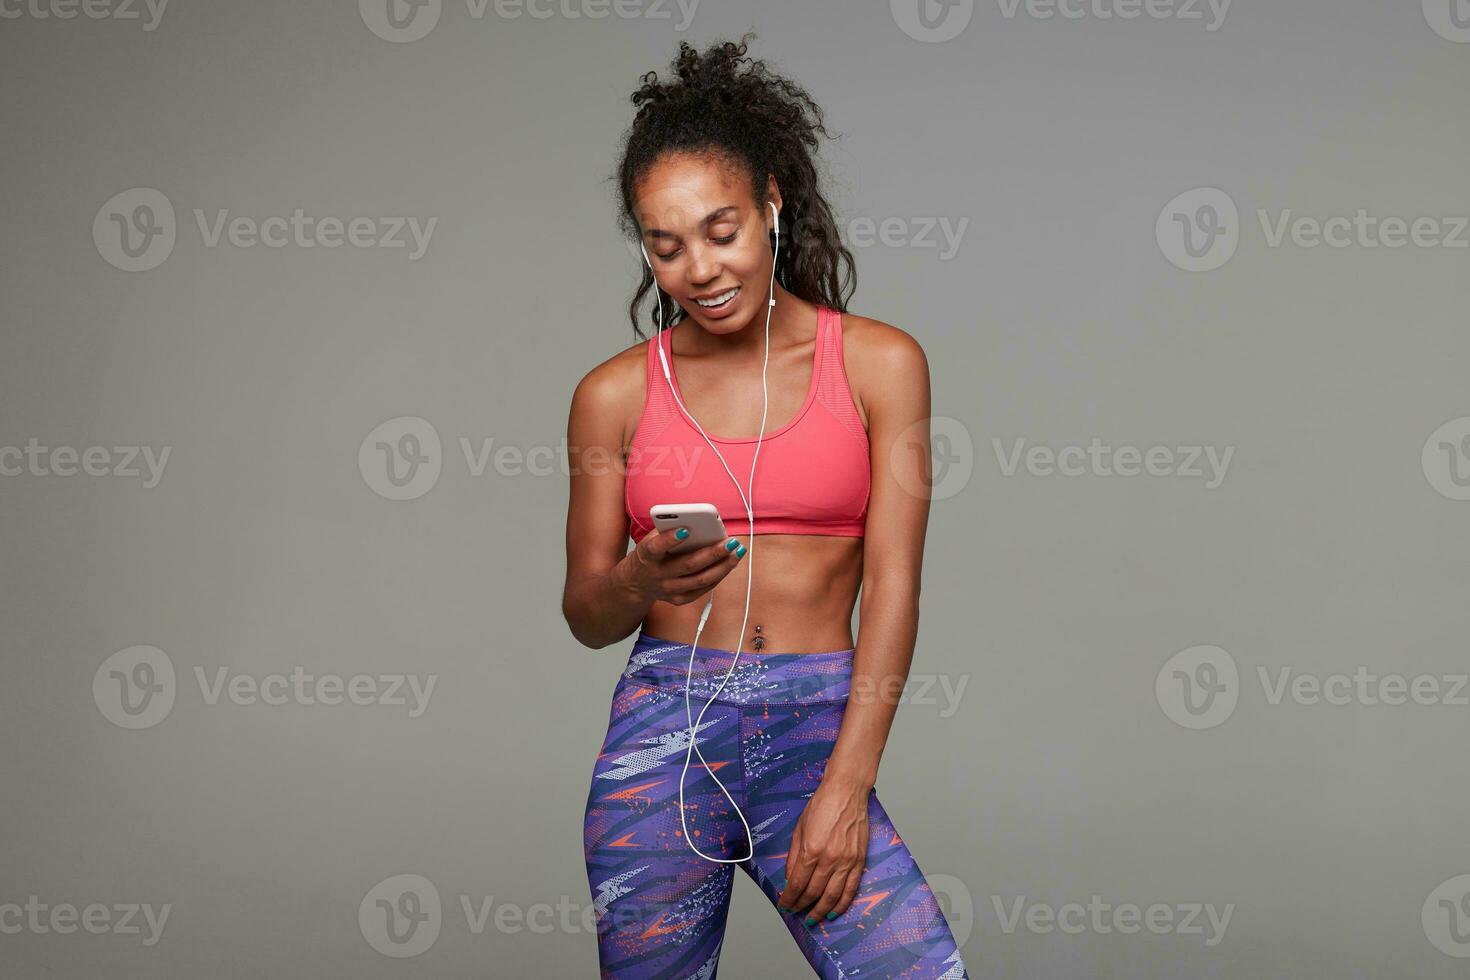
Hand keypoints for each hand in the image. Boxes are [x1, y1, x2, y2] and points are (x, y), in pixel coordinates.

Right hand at [616, 527, 745, 604]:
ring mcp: (669, 589)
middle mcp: (658, 574)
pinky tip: (729, 563)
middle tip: (731, 541)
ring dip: (723, 566)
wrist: (637, 582)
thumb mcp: (651, 538)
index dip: (670, 539)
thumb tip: (699, 522)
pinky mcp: (679, 599)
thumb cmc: (650, 553)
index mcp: (647, 555)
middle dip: (713, 553)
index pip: (657, 547)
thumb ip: (669, 530)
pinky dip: (719, 575)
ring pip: (701, 580)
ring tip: (737, 552)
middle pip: (688, 565)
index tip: (686, 529)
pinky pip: (703, 588)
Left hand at [777, 776, 868, 925]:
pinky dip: (842, 904)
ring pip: (832, 896)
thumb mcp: (799, 829)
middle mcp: (829, 859)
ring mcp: (846, 861)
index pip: (797, 884)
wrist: (847, 792)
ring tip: (813, 919)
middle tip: (796, 912)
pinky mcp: (859, 861)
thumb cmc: (822, 805)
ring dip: (821, 911)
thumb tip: (790, 880)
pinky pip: (851, 889)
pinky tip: (834, 911)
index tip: (784, 905)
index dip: (789, 898)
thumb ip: (794, 857)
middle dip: (802, 906)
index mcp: (811, 850)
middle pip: (813, 893)